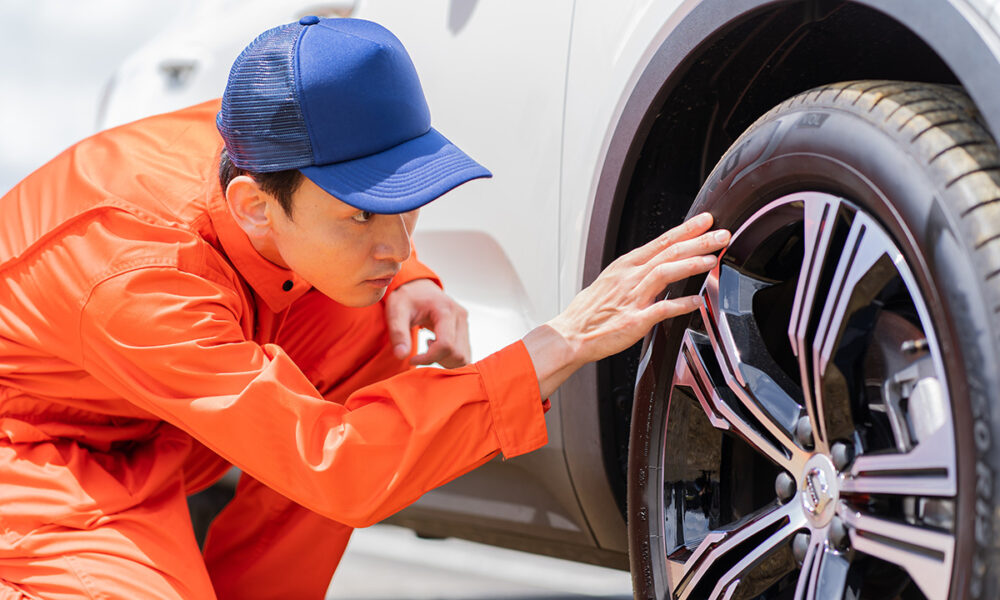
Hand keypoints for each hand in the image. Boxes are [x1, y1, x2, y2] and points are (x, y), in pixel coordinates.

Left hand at [384, 278, 471, 367]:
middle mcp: (460, 316)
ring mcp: (465, 323)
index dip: (428, 358)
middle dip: (437, 360)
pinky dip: (449, 358)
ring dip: (444, 360)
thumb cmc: (406, 298)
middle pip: (457, 354)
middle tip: (421, 351)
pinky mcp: (465, 329)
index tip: (411, 359)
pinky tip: (435, 345)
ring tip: (428, 346)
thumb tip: (401, 355)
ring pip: (463, 357)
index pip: (445, 345)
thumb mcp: (396, 312)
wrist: (417, 287)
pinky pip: (463, 353)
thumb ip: (398, 333)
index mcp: (445, 310)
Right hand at [523, 213, 729, 397]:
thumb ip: (635, 274)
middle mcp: (630, 278)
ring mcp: (632, 298)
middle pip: (668, 252)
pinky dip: (680, 304)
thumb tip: (656, 267)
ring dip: (691, 264)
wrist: (570, 335)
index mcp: (625, 266)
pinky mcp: (634, 321)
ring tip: (712, 259)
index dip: (686, 229)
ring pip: (665, 273)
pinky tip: (696, 301)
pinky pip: (661, 309)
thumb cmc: (589, 312)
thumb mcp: (611, 282)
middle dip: (698, 241)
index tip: (706, 221)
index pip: (661, 241)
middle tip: (721, 234)